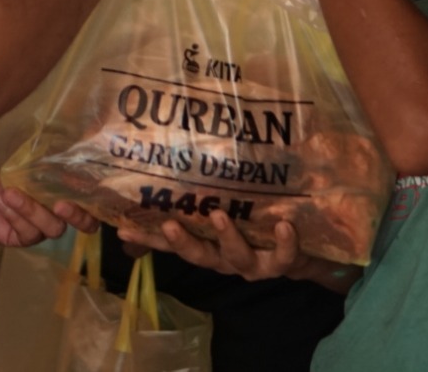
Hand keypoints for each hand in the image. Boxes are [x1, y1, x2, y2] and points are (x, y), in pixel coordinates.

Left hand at [0, 132, 97, 245]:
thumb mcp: (20, 140)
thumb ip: (46, 137)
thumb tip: (73, 123)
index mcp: (63, 183)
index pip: (93, 194)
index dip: (99, 194)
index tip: (89, 182)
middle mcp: (57, 205)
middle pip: (86, 222)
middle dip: (79, 216)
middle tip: (61, 204)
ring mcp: (39, 222)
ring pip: (54, 228)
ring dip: (34, 211)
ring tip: (9, 192)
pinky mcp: (19, 235)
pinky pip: (29, 234)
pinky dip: (18, 217)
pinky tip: (2, 201)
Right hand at [117, 210, 306, 282]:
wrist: (306, 253)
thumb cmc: (259, 224)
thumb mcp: (231, 209)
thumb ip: (205, 196)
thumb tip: (173, 165)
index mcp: (208, 244)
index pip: (172, 244)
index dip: (147, 239)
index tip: (122, 230)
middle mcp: (225, 257)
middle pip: (199, 255)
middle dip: (182, 241)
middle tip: (167, 224)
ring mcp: (253, 263)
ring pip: (236, 257)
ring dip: (227, 237)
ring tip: (219, 215)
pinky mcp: (282, 262)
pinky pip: (282, 256)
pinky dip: (283, 242)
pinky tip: (283, 225)